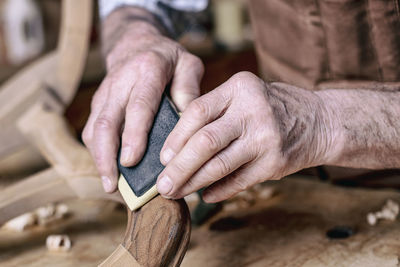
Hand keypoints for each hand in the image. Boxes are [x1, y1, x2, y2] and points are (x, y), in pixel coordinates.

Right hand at [82, 9, 203, 192]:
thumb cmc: (168, 59)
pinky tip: (107, 170)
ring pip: (94, 127)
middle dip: (107, 155)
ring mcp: (105, 92)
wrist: (137, 42)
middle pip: (107, 121)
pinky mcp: (98, 102)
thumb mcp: (189, 65)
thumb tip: (188, 127)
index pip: (138, 105)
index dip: (133, 134)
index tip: (130, 161)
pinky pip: (91, 129)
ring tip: (110, 185)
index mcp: (148, 70)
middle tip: (113, 184)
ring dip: (99, 158)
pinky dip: (97, 151)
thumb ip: (190, 92)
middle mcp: (121, 81)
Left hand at [156, 72, 333, 201]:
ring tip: (176, 193)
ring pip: (219, 165)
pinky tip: (205, 196)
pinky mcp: (275, 162)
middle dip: (179, 167)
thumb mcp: (244, 95)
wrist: (319, 121)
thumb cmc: (270, 108)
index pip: (197, 111)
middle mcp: (253, 111)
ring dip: (193, 183)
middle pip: (205, 142)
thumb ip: (214, 112)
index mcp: (240, 88)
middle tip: (162, 185)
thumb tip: (176, 147)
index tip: (162, 157)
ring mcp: (266, 138)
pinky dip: (218, 191)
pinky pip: (239, 181)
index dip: (176, 136)